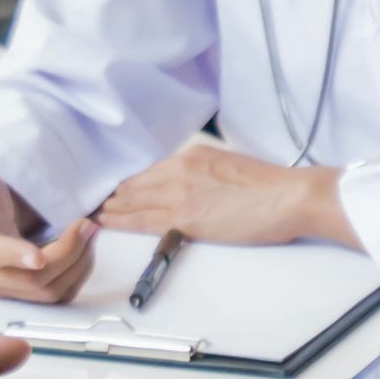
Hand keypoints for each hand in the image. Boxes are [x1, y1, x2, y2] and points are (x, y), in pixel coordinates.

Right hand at [0, 161, 98, 303]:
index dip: (15, 256)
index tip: (38, 258)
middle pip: (29, 279)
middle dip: (66, 253)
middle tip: (86, 224)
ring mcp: (1, 286)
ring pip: (48, 291)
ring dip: (77, 264)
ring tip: (89, 231)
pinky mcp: (21, 293)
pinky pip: (57, 295)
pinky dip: (77, 274)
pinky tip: (83, 249)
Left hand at [95, 146, 358, 247]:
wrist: (289, 197)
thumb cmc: (271, 188)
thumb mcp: (231, 168)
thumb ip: (206, 176)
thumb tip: (196, 191)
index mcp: (193, 156)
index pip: (149, 171)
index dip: (128, 183)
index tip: (114, 190)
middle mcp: (180, 169)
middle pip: (135, 184)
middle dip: (112, 195)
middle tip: (91, 202)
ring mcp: (179, 192)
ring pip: (131, 201)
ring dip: (109, 208)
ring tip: (90, 214)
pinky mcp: (183, 217)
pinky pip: (140, 219)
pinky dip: (117, 221)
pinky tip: (103, 222)